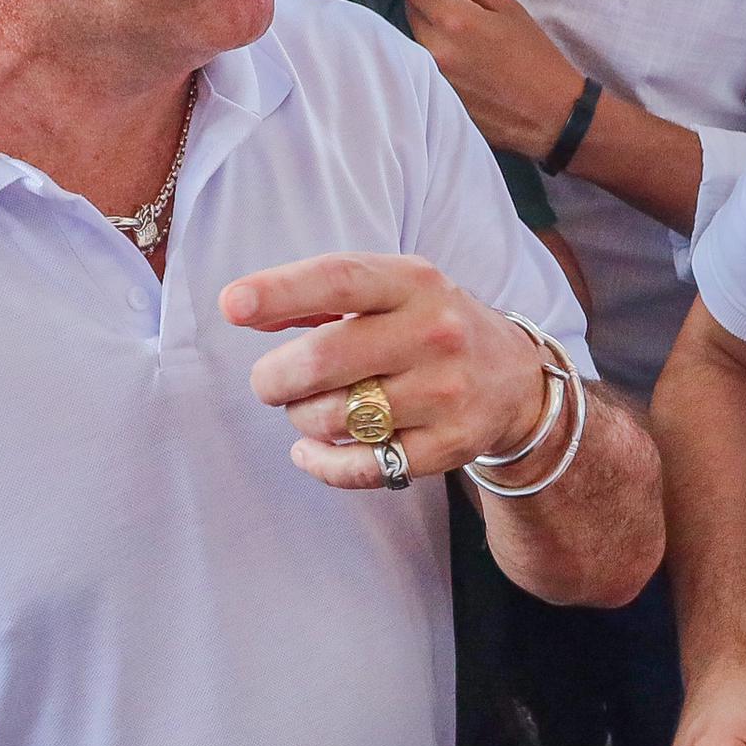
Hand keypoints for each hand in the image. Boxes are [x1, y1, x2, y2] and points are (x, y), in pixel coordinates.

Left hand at [226, 251, 566, 491]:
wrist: (514, 378)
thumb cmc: (427, 326)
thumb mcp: (391, 291)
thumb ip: (319, 297)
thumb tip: (244, 308)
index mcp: (414, 282)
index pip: (339, 278)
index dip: (280, 291)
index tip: (231, 305)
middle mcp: (435, 333)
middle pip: (324, 360)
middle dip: (275, 378)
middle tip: (268, 384)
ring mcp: (445, 393)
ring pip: (335, 418)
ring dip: (301, 418)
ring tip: (308, 409)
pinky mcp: (449, 446)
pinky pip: (360, 467)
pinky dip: (321, 463)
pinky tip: (310, 452)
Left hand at [401, 0, 588, 160]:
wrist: (549, 115)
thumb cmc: (536, 57)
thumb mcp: (510, 9)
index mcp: (454, 20)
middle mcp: (433, 48)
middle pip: (409, 9)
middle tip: (456, 2)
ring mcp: (430, 77)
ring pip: (413, 37)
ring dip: (429, 26)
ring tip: (462, 33)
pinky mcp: (434, 96)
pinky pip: (421, 64)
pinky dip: (434, 52)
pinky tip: (462, 59)